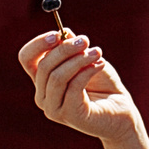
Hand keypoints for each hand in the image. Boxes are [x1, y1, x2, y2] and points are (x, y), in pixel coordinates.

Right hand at [20, 29, 141, 146]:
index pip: (27, 58)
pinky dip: (88, 71)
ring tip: (97, 52)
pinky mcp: (70, 116)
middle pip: (43, 66)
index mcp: (42, 81)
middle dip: (65, 49)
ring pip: (57, 77)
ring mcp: (53, 109)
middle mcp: (43, 96)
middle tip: (85, 40)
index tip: (58, 33)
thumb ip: (72, 48)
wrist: (121, 111)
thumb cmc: (103, 85)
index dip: (39, 43)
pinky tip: (101, 64)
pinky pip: (74, 87)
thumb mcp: (86, 60)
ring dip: (79, 60)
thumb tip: (64, 32)